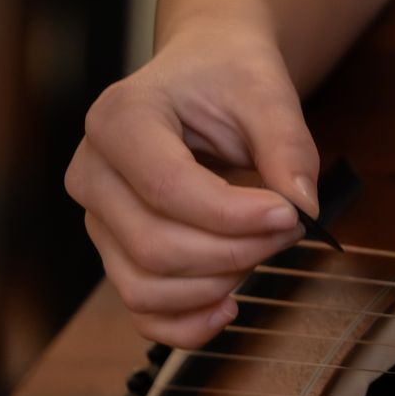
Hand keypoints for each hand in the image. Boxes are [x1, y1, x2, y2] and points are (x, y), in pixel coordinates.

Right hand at [64, 21, 321, 347]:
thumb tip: (302, 206)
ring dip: (215, 286)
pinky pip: (139, 308)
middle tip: (290, 230)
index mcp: (119, 119)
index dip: (232, 215)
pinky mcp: (114, 250)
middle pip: (154, 245)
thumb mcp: (265, 91)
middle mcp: (92, 172)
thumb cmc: (227, 76)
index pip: (166, 189)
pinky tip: (228, 306)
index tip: (290, 215)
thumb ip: (286, 144)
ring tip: (265, 252)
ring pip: (144, 286)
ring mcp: (97, 217)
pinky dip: (184, 323)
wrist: (205, 72)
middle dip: (234, 252)